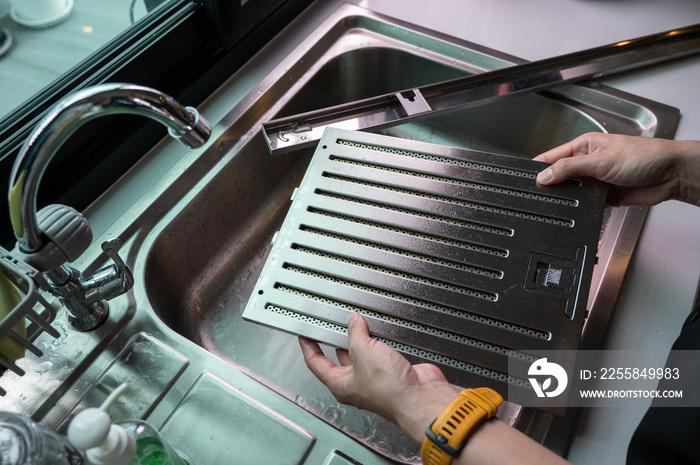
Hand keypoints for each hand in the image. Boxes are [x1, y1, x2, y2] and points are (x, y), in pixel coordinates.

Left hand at [298, 312, 458, 441]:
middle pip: (340, 358)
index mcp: (341, 385)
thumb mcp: (362, 351)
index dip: (308, 348)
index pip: (316, 364)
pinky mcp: (393, 372)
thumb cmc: (389, 389)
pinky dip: (381, 341)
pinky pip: (382, 353)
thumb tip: (353, 321)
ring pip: (363, 354)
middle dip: (337, 340)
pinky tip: (381, 331)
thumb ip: (355, 333)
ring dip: (362, 339)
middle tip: (332, 324)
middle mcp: (357, 384)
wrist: (420, 396)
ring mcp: (376, 379)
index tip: (304, 336)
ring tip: (359, 322)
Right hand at [533, 132, 699, 206]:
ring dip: (568, 197)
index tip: (525, 177)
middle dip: (551, 184)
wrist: (671, 175)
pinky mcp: (605, 196)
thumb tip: (545, 175)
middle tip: (538, 194)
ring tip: (557, 202)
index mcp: (585, 146)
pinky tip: (578, 208)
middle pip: (561, 175)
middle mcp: (589, 162)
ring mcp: (597, 179)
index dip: (539, 167)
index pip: (553, 156)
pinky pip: (586, 203)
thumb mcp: (601, 160)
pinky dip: (582, 207)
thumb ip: (570, 169)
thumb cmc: (645, 156)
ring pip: (573, 191)